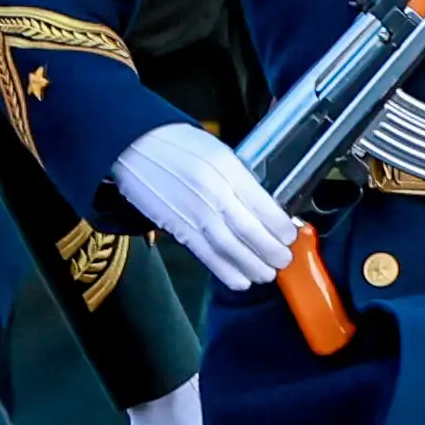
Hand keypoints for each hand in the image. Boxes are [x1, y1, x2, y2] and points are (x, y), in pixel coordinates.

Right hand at [113, 119, 298, 290]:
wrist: (134, 145)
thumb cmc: (178, 145)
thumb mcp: (218, 151)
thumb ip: (240, 177)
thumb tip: (266, 206)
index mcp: (228, 169)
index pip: (264, 204)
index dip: (282, 226)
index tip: (291, 235)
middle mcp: (213, 192)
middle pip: (251, 230)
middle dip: (273, 251)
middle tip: (284, 260)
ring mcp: (194, 212)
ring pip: (231, 248)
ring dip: (253, 266)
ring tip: (266, 273)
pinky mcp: (177, 227)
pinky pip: (206, 254)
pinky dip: (226, 271)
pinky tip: (240, 280)